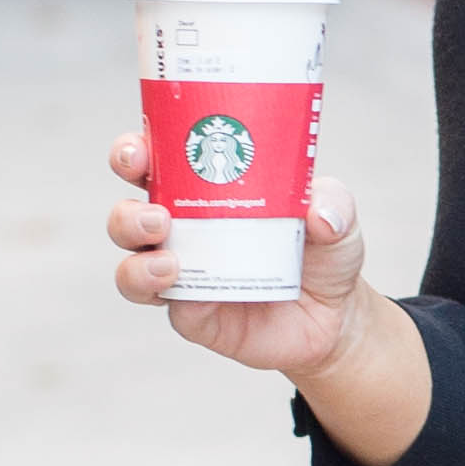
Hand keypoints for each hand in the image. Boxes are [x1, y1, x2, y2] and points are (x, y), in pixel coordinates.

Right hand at [109, 124, 370, 383]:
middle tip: (157, 213)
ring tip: (169, 259)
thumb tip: (319, 213)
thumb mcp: (338, 215)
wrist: (335, 314)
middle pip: (127, 214)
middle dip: (126, 211)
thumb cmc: (323, 248)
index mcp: (202, 190)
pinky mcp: (194, 315)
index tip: (138, 150)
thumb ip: (334, 203)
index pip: (154, 163)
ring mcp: (183, 275)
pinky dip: (165, 295)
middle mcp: (183, 231)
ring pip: (131, 265)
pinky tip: (182, 285)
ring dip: (137, 259)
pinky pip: (166, 305)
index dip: (132, 152)